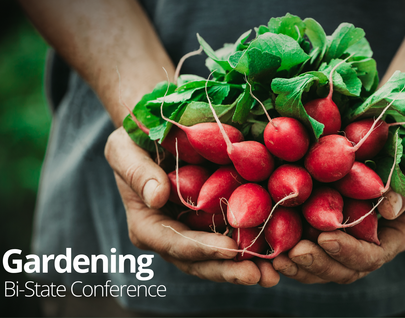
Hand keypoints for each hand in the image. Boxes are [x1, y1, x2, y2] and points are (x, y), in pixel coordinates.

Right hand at [105, 127, 279, 286]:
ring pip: (220, 258)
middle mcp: (172, 236)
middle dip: (228, 269)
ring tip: (273, 275)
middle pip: (200, 261)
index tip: (230, 249)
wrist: (157, 130)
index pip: (174, 243)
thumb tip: (157, 197)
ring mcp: (196, 232)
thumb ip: (137, 173)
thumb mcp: (124, 149)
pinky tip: (279, 252)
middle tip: (258, 275)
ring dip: (247, 267)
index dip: (202, 249)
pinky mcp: (216, 222)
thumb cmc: (135, 138)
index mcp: (147, 224)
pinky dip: (256, 247)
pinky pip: (236, 238)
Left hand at [272, 160, 404, 283]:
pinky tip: (266, 239)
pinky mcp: (320, 223)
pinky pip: (303, 242)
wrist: (395, 136)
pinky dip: (286, 244)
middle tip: (293, 253)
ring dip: (297, 263)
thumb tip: (391, 209)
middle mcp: (368, 242)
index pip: (371, 256)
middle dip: (317, 264)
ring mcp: (343, 236)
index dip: (349, 252)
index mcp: (394, 234)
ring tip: (275, 256)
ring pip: (320, 264)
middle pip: (342, 269)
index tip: (326, 238)